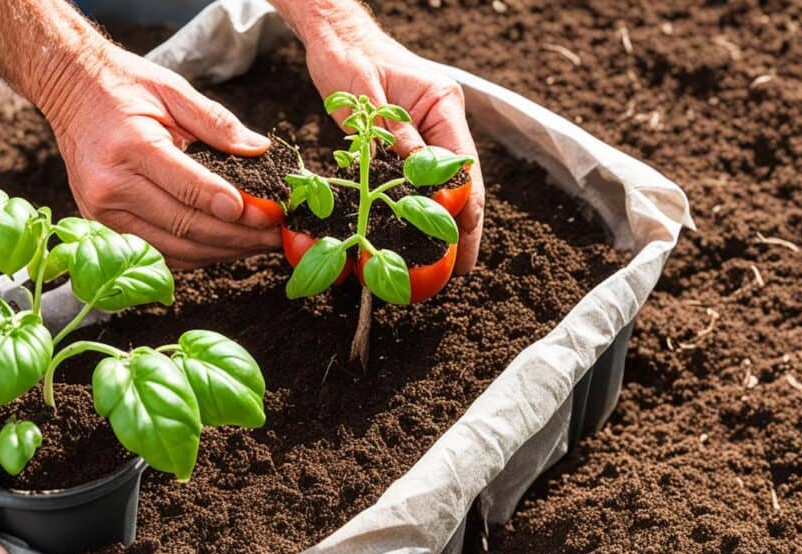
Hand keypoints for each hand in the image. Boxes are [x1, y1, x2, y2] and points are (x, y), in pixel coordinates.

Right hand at [43, 44, 281, 269]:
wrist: (69, 90)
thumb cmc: (123, 87)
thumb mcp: (173, 89)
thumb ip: (217, 123)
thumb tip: (261, 150)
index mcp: (130, 147)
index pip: (189, 188)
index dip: (233, 207)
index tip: (267, 213)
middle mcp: (110, 186)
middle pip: (186, 226)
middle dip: (238, 235)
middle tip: (276, 234)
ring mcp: (101, 212)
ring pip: (174, 249)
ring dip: (222, 251)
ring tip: (259, 243)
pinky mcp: (100, 226)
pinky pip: (157, 253)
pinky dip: (195, 256)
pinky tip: (225, 246)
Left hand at [296, 14, 484, 273]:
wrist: (335, 36)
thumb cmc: (348, 57)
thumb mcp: (366, 96)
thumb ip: (391, 134)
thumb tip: (415, 173)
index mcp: (442, 104)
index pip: (462, 166)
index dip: (465, 210)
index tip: (462, 247)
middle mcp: (443, 118)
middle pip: (461, 181)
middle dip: (462, 225)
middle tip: (459, 269)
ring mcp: (429, 128)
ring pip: (442, 183)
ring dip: (442, 220)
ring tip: (441, 262)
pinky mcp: (409, 137)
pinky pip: (419, 177)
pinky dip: (419, 205)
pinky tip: (413, 232)